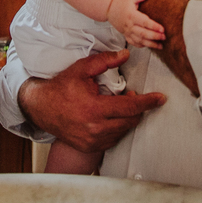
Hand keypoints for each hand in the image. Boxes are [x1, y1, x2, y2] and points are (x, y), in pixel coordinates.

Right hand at [19, 50, 165, 152]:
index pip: (130, 107)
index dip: (148, 102)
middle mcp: (94, 128)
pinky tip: (109, 118)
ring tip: (117, 105)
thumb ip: (105, 62)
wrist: (41, 108)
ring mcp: (91, 141)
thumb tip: (125, 54)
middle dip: (137, 109)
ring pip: (122, 132)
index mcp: (94, 109)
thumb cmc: (61, 88)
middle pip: (130, 121)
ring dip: (126, 119)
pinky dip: (116, 129)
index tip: (160, 98)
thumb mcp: (81, 70)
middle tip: (131, 96)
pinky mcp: (89, 147)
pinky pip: (112, 140)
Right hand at [106, 0, 163, 48]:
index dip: (153, 26)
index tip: (162, 29)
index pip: (144, 22)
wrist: (108, 8)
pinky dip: (142, 46)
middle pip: (142, 33)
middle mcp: (128, 25)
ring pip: (139, 40)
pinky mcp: (126, 35)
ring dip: (150, 44)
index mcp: (131, 15)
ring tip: (160, 45)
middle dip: (154, 36)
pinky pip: (134, 43)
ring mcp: (127, 31)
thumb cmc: (120, 1)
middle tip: (164, 37)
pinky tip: (150, 46)